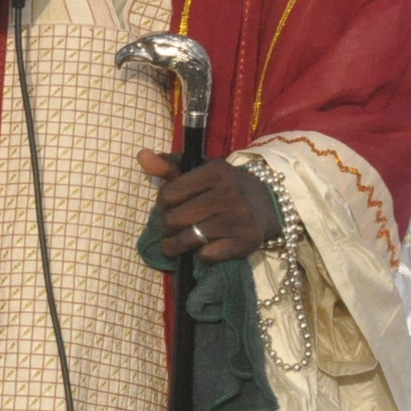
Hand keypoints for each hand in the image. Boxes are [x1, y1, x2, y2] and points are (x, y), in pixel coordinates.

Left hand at [136, 151, 281, 263]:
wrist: (268, 203)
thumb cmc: (224, 186)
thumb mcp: (199, 170)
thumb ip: (168, 166)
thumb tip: (142, 156)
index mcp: (217, 171)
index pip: (169, 194)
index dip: (163, 203)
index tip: (170, 205)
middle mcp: (230, 193)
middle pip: (175, 219)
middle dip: (167, 226)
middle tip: (172, 226)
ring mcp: (239, 219)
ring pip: (189, 239)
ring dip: (176, 245)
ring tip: (176, 243)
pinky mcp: (246, 242)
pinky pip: (206, 255)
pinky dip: (200, 255)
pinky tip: (204, 247)